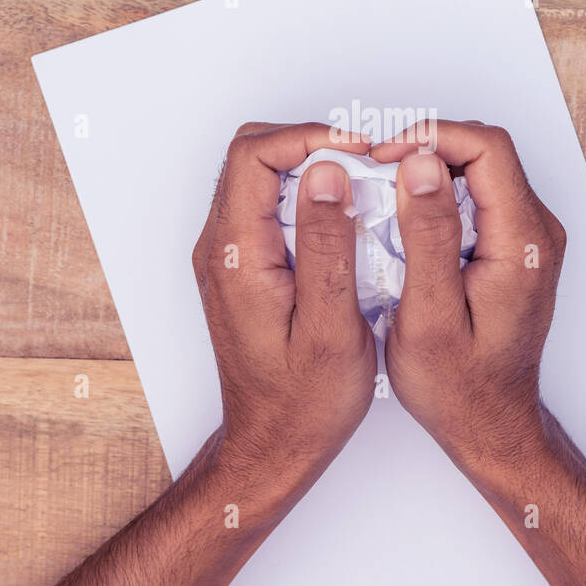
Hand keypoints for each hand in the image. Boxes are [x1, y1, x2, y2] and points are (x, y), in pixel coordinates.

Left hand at [193, 122, 377, 522]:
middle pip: (252, 155)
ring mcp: (227, 257)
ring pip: (260, 177)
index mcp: (236, 256)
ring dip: (310, 169)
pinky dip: (306, 197)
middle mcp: (220, 248)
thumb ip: (327, 245)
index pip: (255, 154)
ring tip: (363, 186)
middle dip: (311, 143)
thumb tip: (327, 173)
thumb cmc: (303, 404)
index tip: (359, 150)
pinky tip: (345, 220)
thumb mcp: (330, 326)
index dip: (310, 137)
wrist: (272, 448)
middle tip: (364, 160)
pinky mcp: (242, 268)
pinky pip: (267, 206)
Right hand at [368, 121, 565, 491]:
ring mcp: (528, 239)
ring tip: (384, 190)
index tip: (383, 155)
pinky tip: (406, 217)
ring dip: (431, 168)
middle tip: (376, 168)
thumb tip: (421, 164)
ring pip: (482, 169)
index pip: (487, 148)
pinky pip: (480, 195)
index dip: (430, 136)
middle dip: (426, 146)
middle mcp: (536, 233)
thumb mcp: (429, 316)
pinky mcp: (513, 248)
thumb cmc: (459, 387)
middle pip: (486, 151)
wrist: (492, 425)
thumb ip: (429, 236)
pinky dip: (440, 192)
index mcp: (521, 244)